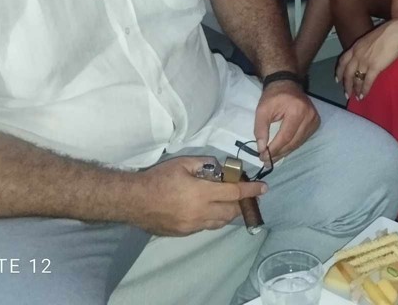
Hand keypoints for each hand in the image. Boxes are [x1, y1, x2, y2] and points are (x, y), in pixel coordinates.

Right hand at [133, 156, 266, 235]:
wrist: (134, 201)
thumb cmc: (158, 178)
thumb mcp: (183, 163)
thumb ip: (204, 164)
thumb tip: (219, 169)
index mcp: (202, 194)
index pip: (234, 193)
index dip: (251, 190)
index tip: (264, 189)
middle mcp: (200, 213)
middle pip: (231, 212)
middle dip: (241, 204)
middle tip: (244, 194)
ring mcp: (192, 226)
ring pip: (219, 223)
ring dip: (228, 213)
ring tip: (229, 203)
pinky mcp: (184, 233)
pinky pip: (205, 227)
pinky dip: (213, 219)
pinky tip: (209, 210)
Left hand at [254, 80, 319, 160]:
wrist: (287, 84)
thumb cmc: (273, 96)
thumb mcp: (262, 110)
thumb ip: (261, 130)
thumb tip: (262, 149)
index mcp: (297, 110)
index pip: (285, 136)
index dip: (274, 149)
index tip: (263, 157)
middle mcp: (309, 116)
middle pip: (293, 142)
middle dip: (279, 153)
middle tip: (266, 161)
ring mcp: (314, 119)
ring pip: (299, 143)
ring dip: (285, 152)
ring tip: (273, 158)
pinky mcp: (316, 122)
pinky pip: (303, 139)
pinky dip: (292, 145)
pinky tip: (283, 149)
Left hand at [336, 21, 397, 98]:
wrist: (396, 33)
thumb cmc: (388, 33)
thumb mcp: (370, 39)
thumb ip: (365, 49)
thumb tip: (367, 57)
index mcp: (356, 46)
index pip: (342, 61)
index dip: (339, 71)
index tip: (337, 79)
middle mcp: (357, 54)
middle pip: (347, 72)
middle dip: (346, 84)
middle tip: (346, 93)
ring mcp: (365, 61)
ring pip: (356, 78)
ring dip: (355, 89)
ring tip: (356, 97)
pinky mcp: (374, 67)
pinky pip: (367, 82)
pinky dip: (364, 90)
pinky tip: (363, 96)